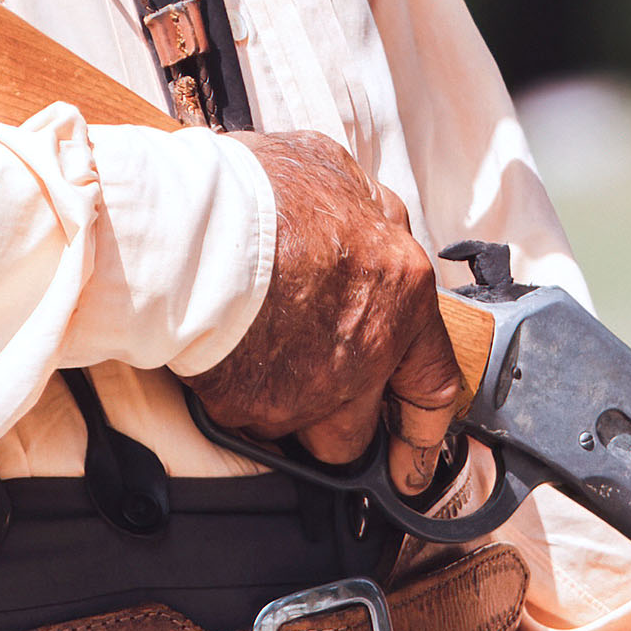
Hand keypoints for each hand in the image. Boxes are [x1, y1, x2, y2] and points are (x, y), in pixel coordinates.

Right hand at [192, 130, 476, 494]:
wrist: (196, 231)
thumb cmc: (262, 194)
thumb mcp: (335, 172)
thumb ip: (364, 210)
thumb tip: (370, 215)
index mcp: (402, 292)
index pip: (433, 381)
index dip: (425, 429)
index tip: (416, 457)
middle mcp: (368, 353)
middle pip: (361, 430)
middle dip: (340, 425)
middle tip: (315, 402)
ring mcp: (312, 389)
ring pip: (308, 437)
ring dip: (289, 418)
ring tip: (261, 376)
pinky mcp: (255, 407)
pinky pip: (250, 421)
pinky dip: (238, 400)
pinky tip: (221, 363)